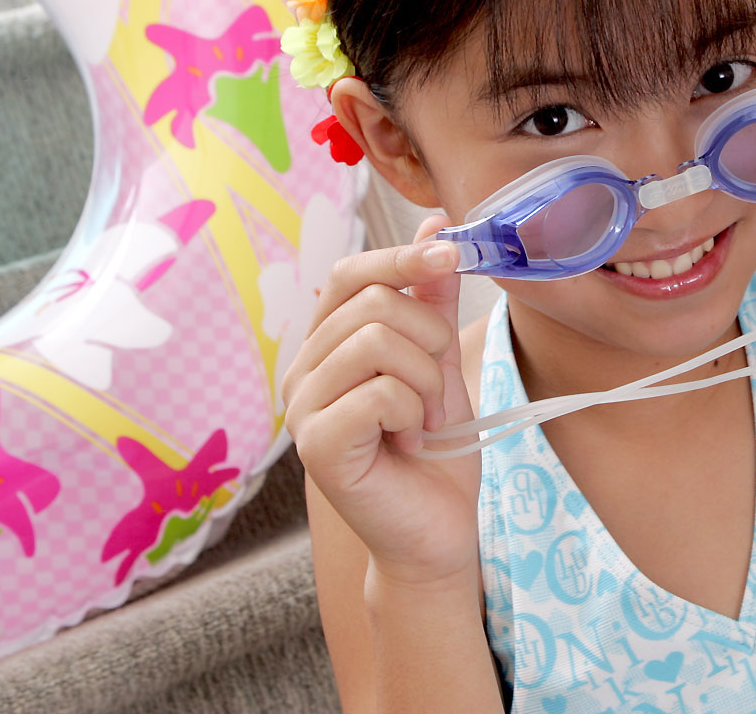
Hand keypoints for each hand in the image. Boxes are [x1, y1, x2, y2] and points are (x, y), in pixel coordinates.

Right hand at [280, 215, 481, 585]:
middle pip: (371, 303)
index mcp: (325, 345)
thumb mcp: (441, 359)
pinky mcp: (317, 446)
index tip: (454, 253)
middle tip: (437, 390)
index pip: (348, 273)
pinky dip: (413, 411)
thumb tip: (433, 224)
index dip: (401, 255)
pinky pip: (379, 391)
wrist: (439, 531)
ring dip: (427, 380)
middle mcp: (301, 372)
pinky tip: (409, 442)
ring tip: (425, 419)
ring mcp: (301, 410)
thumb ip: (432, 298)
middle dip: (430, 338)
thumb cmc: (435, 448)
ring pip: (377, 341)